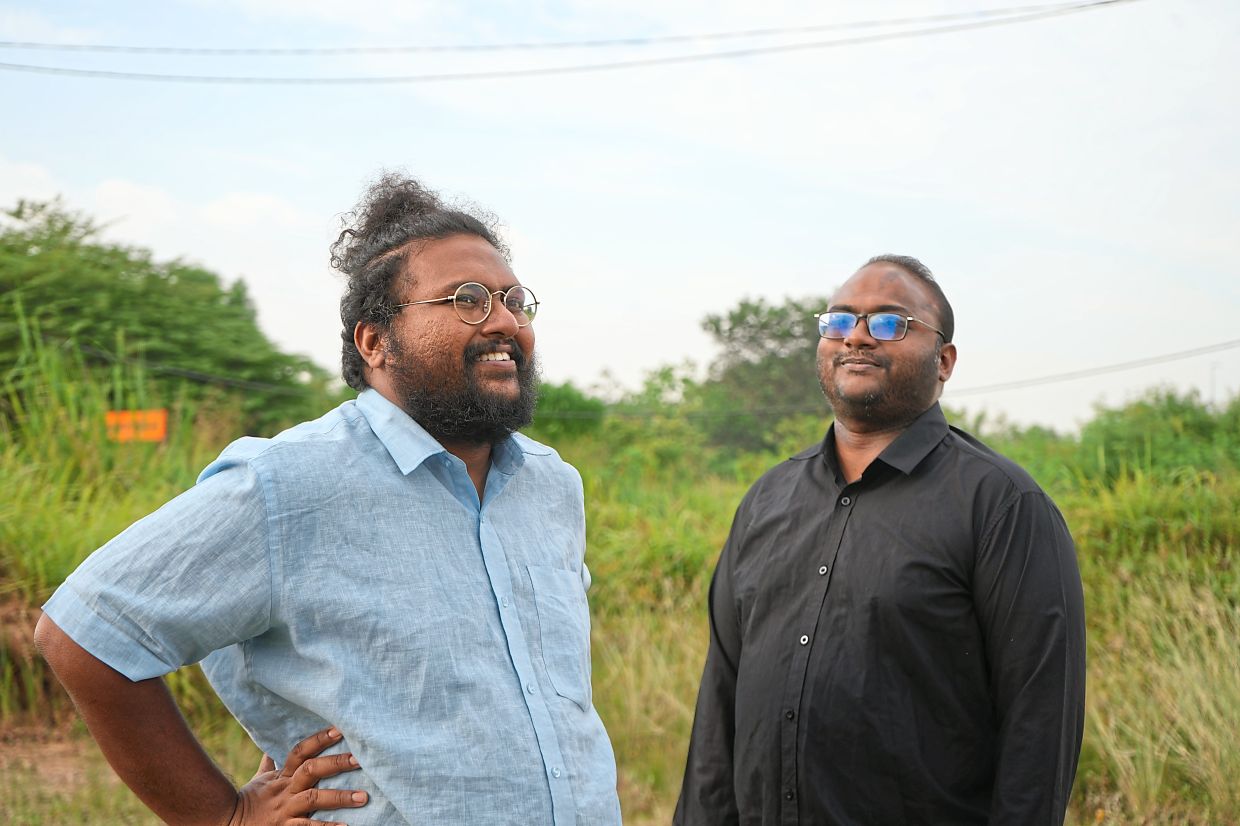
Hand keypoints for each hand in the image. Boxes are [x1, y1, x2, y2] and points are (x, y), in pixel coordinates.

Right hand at [229, 727, 366, 825]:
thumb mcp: (259, 780)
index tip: (340, 729)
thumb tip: (271, 747)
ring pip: (314, 799)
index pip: (300, 752)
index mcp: (282, 776)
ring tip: (363, 797)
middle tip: (360, 759)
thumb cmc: (249, 802)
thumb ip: (269, 764)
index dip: (319, 739)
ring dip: (340, 798)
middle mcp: (286, 790)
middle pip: (311, 770)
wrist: (228, 823)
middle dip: (336, 764)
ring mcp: (286, 810)